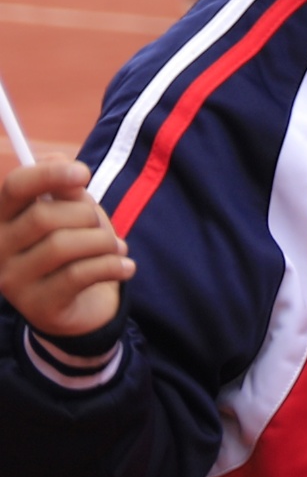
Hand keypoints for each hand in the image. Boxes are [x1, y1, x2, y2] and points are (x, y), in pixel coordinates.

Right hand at [0, 160, 131, 338]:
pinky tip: (125, 266)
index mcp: (4, 218)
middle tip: (101, 228)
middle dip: (87, 216)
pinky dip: (112, 266)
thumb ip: (68, 189)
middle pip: (44, 217)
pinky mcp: (37, 306)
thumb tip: (68, 170)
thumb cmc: (76, 245)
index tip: (84, 173)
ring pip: (63, 245)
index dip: (48, 174)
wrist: (82, 302)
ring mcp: (13, 281)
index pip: (14, 187)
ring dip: (103, 242)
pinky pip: (79, 275)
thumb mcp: (73, 211)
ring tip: (114, 249)